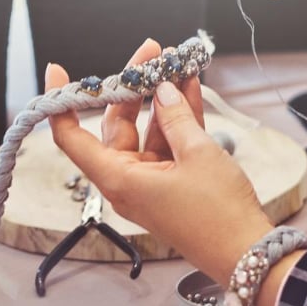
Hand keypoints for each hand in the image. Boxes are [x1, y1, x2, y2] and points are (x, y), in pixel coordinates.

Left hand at [45, 39, 272, 282]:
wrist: (247, 252)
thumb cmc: (218, 215)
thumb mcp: (198, 155)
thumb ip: (176, 118)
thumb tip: (162, 89)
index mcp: (119, 180)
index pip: (73, 138)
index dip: (62, 103)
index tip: (59, 70)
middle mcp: (128, 181)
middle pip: (116, 124)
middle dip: (133, 86)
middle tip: (150, 52)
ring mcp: (151, 180)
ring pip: (147, 129)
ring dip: (162, 97)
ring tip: (175, 62)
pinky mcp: (173, 181)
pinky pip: (169, 141)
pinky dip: (178, 116)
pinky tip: (188, 85)